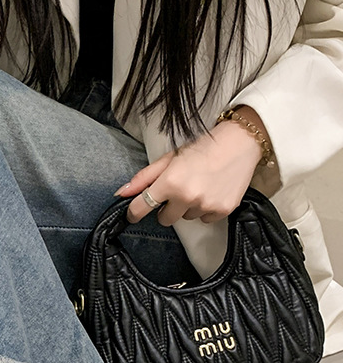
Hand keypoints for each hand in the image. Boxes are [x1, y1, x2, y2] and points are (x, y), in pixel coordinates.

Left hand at [118, 107, 266, 225]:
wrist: (240, 142)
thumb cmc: (201, 148)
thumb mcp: (168, 159)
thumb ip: (143, 178)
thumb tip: (120, 194)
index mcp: (169, 183)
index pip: (141, 208)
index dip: (134, 213)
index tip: (132, 214)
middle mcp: (186, 197)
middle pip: (165, 220)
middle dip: (167, 208)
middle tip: (178, 190)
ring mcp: (205, 206)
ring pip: (186, 218)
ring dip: (188, 207)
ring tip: (199, 186)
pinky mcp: (222, 211)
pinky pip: (205, 219)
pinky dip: (206, 209)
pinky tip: (212, 191)